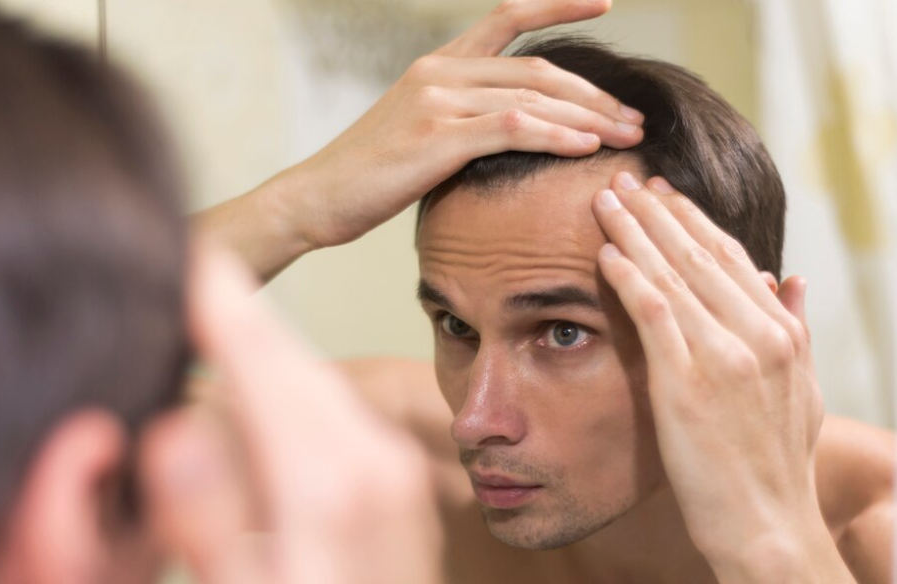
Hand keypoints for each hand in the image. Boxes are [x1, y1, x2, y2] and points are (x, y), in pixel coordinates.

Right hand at [139, 246, 440, 583]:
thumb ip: (214, 528)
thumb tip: (176, 429)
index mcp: (333, 486)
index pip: (268, 367)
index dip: (223, 309)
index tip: (193, 257)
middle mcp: (373, 461)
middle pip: (294, 360)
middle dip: (241, 313)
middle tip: (198, 269)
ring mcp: (388, 466)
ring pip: (314, 378)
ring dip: (266, 343)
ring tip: (221, 307)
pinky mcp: (390, 476)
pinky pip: (334, 406)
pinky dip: (290, 382)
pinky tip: (266, 383)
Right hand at [283, 0, 643, 251]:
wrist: (317, 197)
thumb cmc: (369, 174)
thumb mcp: (418, 131)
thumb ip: (462, 119)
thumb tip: (508, 132)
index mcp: (439, 64)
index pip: (508, 17)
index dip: (558, 5)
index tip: (604, 5)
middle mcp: (441, 71)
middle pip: (538, 70)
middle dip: (595, 94)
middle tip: (633, 117)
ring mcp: (438, 101)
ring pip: (533, 98)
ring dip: (588, 118)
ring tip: (627, 136)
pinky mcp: (438, 138)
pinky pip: (512, 129)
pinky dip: (555, 136)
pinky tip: (586, 147)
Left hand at [592, 173, 824, 563]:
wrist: (766, 524)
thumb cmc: (775, 463)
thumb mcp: (802, 390)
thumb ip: (796, 329)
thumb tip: (791, 278)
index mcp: (781, 332)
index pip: (731, 258)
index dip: (693, 221)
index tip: (665, 195)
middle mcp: (757, 333)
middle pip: (699, 254)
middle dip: (658, 212)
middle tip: (625, 178)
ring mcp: (724, 354)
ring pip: (674, 273)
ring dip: (635, 230)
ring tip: (606, 199)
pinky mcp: (687, 380)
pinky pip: (654, 312)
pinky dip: (629, 276)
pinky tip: (605, 251)